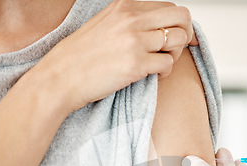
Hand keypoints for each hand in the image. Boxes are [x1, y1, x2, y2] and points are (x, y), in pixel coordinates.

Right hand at [35, 0, 197, 111]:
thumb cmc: (81, 56)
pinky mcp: (136, 64)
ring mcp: (135, 40)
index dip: (180, 24)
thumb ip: (132, 20)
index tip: (182, 36)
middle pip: (182, 18)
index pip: (170, 7)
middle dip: (185, 35)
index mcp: (125, 6)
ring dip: (175, 55)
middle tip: (175, 50)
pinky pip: (169, 64)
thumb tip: (160, 25)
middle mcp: (132, 18)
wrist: (60, 77)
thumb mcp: (106, 24)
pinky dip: (165, 72)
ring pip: (179, 40)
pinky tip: (152, 75)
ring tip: (159, 63)